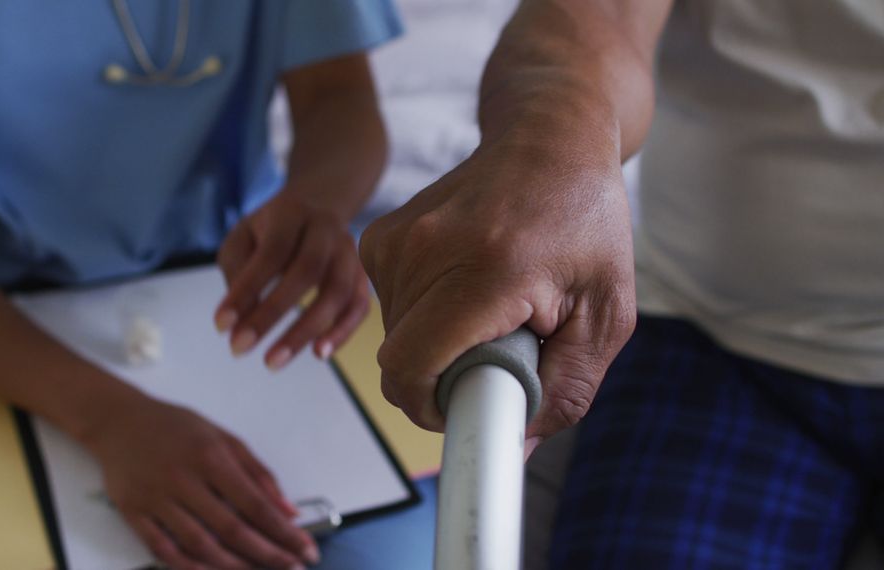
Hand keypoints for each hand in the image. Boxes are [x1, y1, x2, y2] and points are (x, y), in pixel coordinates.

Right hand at [86, 395, 318, 569]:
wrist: (118, 421)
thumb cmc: (176, 427)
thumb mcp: (223, 438)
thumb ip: (258, 473)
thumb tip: (288, 510)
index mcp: (211, 457)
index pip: (255, 504)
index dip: (283, 532)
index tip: (306, 550)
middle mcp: (184, 480)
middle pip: (232, 529)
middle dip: (267, 554)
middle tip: (292, 569)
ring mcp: (156, 499)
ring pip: (199, 544)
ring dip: (233, 566)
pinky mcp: (133, 513)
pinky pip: (162, 549)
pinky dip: (187, 567)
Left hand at [215, 192, 369, 368]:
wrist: (319, 207)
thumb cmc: (271, 232)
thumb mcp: (243, 239)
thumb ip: (238, 274)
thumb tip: (237, 323)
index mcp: (291, 214)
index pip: (271, 253)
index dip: (246, 290)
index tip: (221, 326)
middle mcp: (326, 230)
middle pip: (307, 271)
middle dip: (271, 314)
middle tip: (239, 349)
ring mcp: (350, 252)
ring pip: (339, 292)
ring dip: (306, 331)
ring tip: (274, 362)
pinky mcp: (363, 274)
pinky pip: (359, 306)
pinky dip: (342, 332)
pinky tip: (318, 354)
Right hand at [358, 136, 635, 450]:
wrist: (546, 137)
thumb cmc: (584, 220)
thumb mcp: (604, 314)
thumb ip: (565, 390)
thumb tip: (514, 446)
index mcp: (485, 270)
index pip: (411, 369)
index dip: (433, 410)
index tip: (468, 409)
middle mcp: (425, 250)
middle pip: (401, 362)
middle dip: (445, 378)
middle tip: (499, 351)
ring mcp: (394, 239)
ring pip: (392, 339)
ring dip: (436, 344)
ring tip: (487, 306)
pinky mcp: (378, 237)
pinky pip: (388, 308)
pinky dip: (422, 315)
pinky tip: (463, 282)